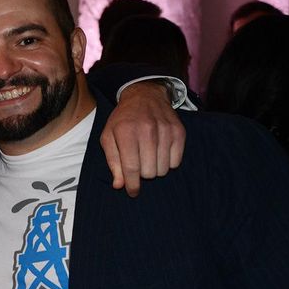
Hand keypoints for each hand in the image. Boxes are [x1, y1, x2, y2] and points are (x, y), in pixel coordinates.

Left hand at [100, 80, 184, 196]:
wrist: (144, 96)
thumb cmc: (123, 120)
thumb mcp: (109, 137)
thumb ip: (113, 161)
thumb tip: (119, 185)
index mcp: (126, 132)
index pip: (131, 168)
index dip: (132, 184)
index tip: (132, 192)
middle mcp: (147, 131)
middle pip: (149, 172)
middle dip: (142, 174)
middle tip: (139, 164)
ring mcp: (165, 130)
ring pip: (163, 169)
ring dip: (155, 169)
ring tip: (148, 157)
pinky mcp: (179, 132)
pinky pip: (176, 162)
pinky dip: (168, 162)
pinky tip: (160, 152)